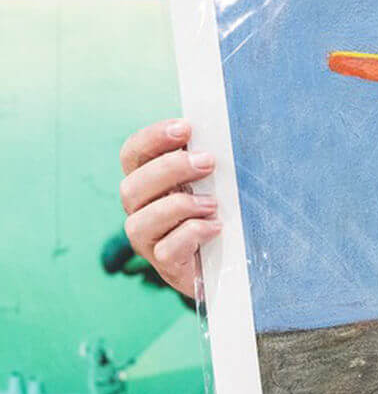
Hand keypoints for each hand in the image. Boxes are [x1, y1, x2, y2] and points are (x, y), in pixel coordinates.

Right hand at [119, 119, 218, 299]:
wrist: (231, 258)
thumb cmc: (222, 207)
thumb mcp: (216, 178)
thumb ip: (210, 158)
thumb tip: (226, 131)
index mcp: (149, 181)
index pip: (132, 154)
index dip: (152, 138)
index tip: (185, 128)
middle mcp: (141, 210)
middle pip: (131, 187)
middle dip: (170, 169)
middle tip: (208, 162)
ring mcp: (150, 240)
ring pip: (139, 222)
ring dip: (179, 206)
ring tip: (213, 203)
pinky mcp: (167, 265)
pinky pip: (166, 250)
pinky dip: (192, 233)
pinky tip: (215, 226)